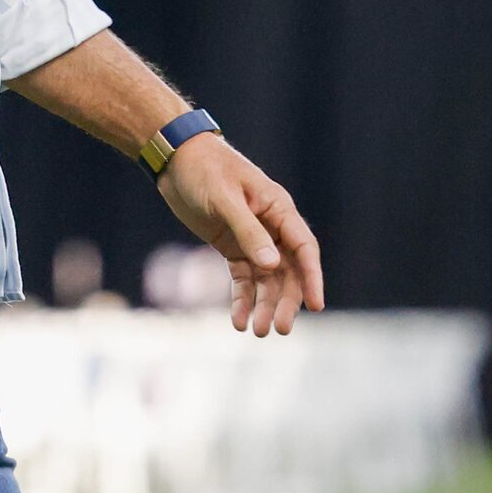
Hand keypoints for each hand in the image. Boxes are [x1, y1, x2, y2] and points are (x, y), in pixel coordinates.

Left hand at [156, 134, 324, 335]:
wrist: (174, 160)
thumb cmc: (204, 170)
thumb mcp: (224, 199)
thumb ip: (248, 231)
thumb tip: (273, 265)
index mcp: (278, 209)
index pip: (303, 248)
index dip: (312, 277)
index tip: (316, 305)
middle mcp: (271, 227)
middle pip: (288, 271)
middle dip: (285, 301)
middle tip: (278, 329)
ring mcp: (252, 239)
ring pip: (267, 280)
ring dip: (263, 305)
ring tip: (255, 332)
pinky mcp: (232, 247)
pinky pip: (243, 278)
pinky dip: (242, 299)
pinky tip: (237, 320)